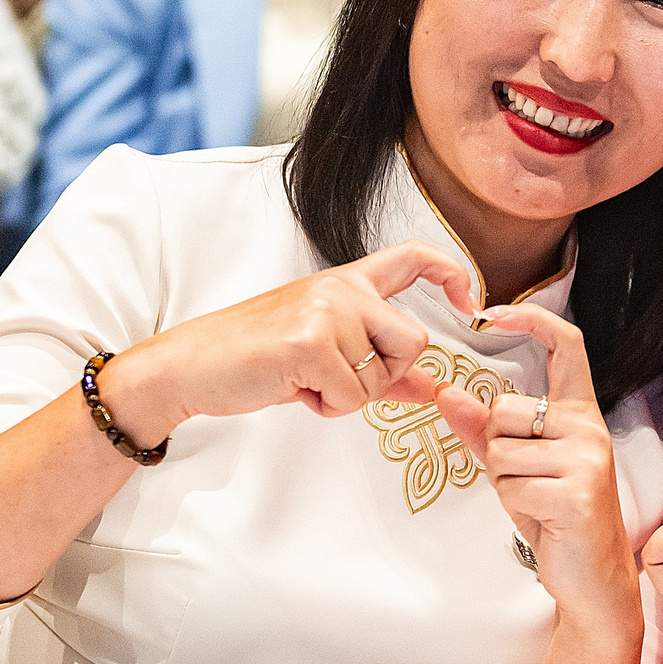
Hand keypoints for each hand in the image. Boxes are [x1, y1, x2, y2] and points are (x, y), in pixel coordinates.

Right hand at [97, 242, 478, 445]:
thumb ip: (381, 367)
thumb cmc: (255, 358)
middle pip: (414, 342)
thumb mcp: (324, 356)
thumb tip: (433, 387)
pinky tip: (293, 387)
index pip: (414, 257)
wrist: (192, 365)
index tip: (471, 302)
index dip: (453, 274)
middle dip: (385, 377)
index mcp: (346, 282)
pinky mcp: (309, 342)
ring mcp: (326, 312)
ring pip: (382, 377)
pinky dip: (327, 406)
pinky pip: (352, 396)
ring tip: (305, 380)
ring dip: (348, 396)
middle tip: (336, 379)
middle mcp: (341, 288)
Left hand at [436, 304, 638, 632]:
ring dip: (503, 481)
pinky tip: (543, 517)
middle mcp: (589, 427)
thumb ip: (482, 430)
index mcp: (579, 414)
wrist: (593, 578)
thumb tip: (444, 393)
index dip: (530, 320)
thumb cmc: (556, 518)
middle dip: (497, 450)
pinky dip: (514, 504)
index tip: (493, 311)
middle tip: (525, 481)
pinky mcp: (578, 490)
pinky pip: (511, 483)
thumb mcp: (515, 468)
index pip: (566, 345)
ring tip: (535, 500)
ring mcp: (587, 457)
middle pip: (504, 410)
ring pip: (501, 449)